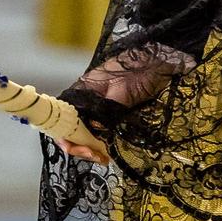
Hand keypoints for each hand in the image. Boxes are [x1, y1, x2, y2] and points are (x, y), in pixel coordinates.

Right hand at [53, 47, 182, 163]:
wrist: (158, 62)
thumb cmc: (139, 70)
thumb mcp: (121, 92)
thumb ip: (106, 110)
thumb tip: (95, 130)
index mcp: (82, 91)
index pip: (63, 118)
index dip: (67, 137)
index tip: (82, 148)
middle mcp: (86, 101)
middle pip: (73, 130)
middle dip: (81, 147)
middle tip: (97, 157)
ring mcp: (99, 109)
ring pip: (87, 134)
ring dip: (92, 149)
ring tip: (104, 158)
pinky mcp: (113, 114)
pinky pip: (101, 133)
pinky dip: (102, 145)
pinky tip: (108, 153)